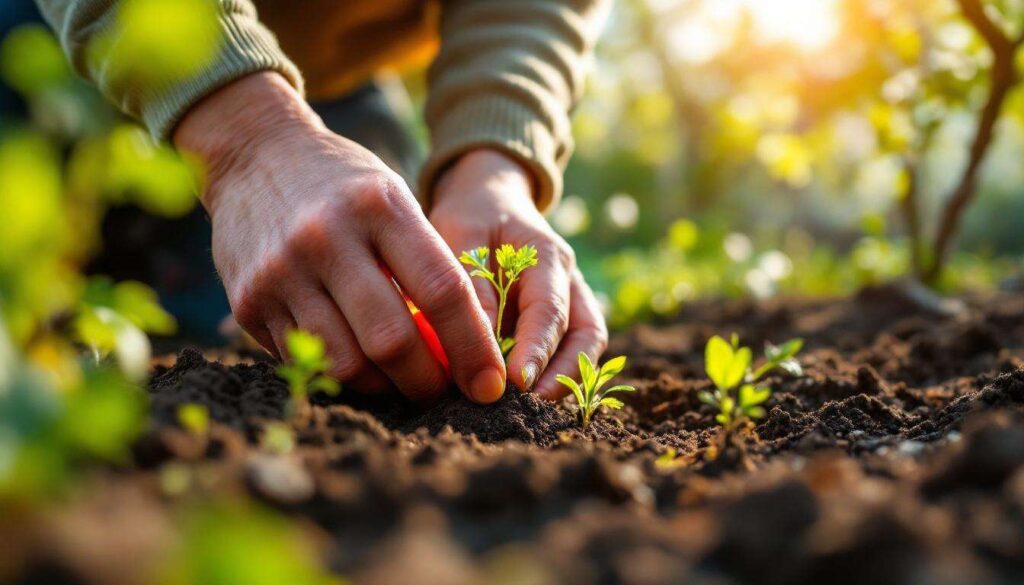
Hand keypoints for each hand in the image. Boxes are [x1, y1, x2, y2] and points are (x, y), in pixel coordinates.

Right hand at [174, 72, 505, 404]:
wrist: (255, 155)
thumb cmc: (345, 186)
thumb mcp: (394, 199)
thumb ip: (427, 265)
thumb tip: (465, 352)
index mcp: (379, 206)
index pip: (442, 291)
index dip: (473, 347)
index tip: (489, 384)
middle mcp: (326, 238)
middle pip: (392, 341)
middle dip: (428, 382)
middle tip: (444, 391)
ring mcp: (281, 272)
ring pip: (346, 364)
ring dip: (384, 387)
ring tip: (400, 380)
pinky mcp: (249, 301)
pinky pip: (306, 360)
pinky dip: (341, 374)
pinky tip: (358, 363)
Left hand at [429, 149, 607, 398]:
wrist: (489, 199)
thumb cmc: (471, 217)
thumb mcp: (460, 234)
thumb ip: (471, 283)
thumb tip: (478, 342)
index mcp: (548, 254)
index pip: (550, 308)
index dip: (537, 348)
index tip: (518, 382)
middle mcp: (570, 279)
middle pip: (584, 334)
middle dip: (562, 374)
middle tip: (529, 405)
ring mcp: (573, 298)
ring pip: (588, 345)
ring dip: (568, 379)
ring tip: (536, 409)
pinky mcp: (564, 317)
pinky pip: (574, 349)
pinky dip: (561, 374)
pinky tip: (534, 398)